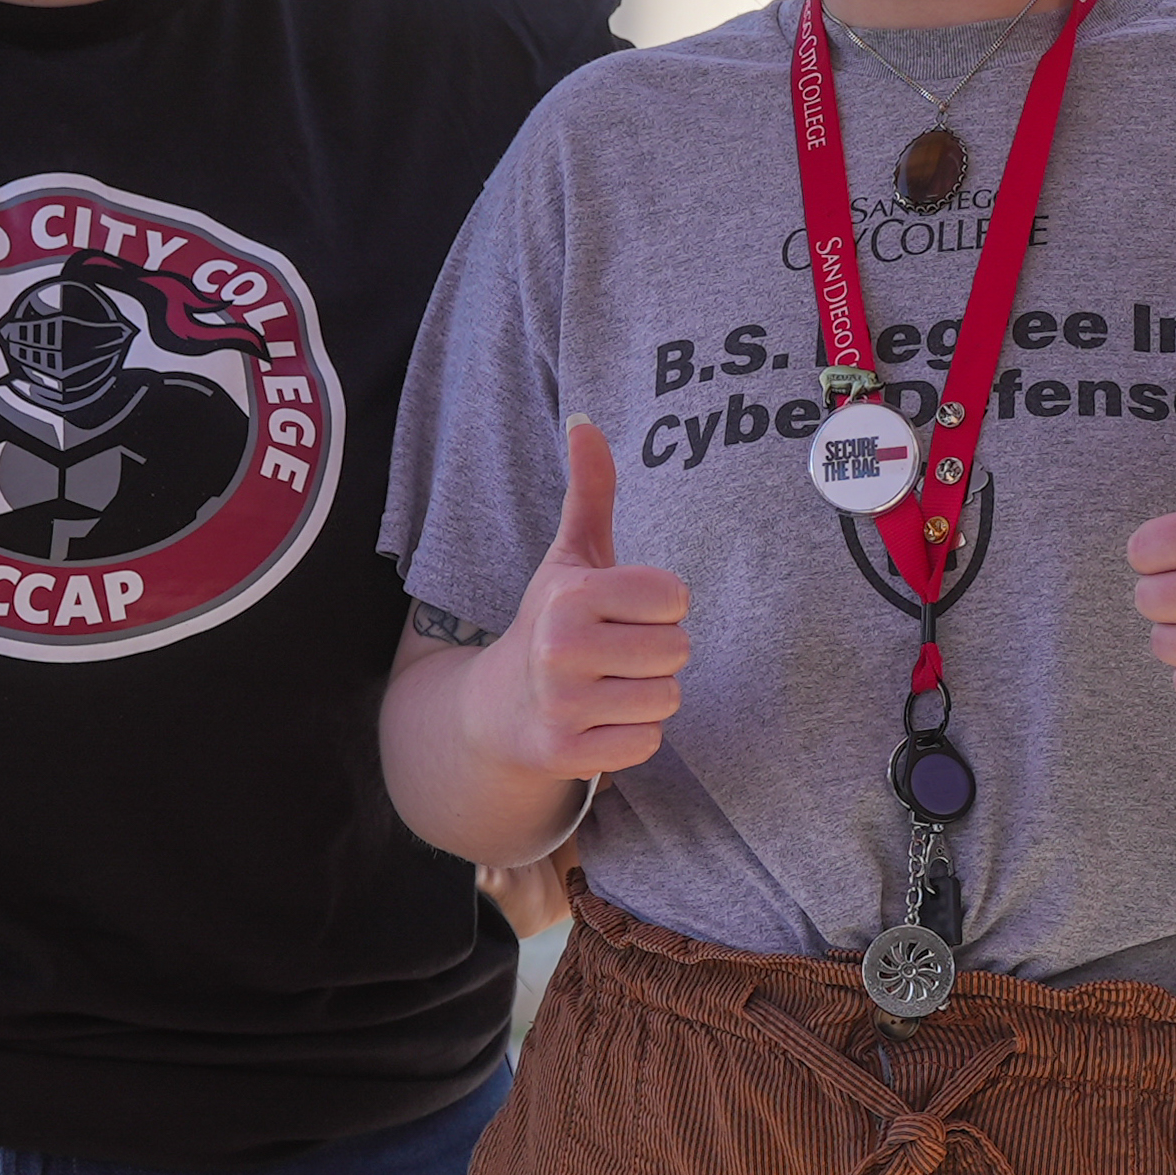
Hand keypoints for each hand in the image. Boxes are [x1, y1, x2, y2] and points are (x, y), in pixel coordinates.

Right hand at [479, 419, 691, 780]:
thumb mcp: (571, 558)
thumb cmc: (554, 622)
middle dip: (656, 653)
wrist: (497, 708)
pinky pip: (647, 743)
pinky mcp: (566, 754)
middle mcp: (561, 649)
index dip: (660, 606)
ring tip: (607, 687)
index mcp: (570, 595)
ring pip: (667, 699)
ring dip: (647, 696)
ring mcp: (562, 705)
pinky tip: (598, 722)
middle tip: (613, 654)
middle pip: (678, 650)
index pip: (676, 597)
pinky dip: (631, 736)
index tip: (624, 612)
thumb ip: (590, 491)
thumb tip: (585, 420)